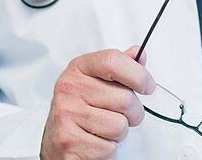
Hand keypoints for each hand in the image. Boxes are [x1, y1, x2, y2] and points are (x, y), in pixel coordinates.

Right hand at [40, 45, 154, 159]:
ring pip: (119, 126)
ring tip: (105, 127)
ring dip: (120, 132)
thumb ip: (119, 66)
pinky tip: (95, 140)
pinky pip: (108, 148)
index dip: (138, 74)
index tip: (147, 86)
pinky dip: (108, 148)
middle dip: (134, 112)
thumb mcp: (96, 79)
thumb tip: (139, 54)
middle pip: (124, 98)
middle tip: (123, 114)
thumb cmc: (80, 106)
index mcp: (79, 68)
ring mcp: (67, 115)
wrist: (53, 138)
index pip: (113, 61)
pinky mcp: (69, 142)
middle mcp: (69, 88)